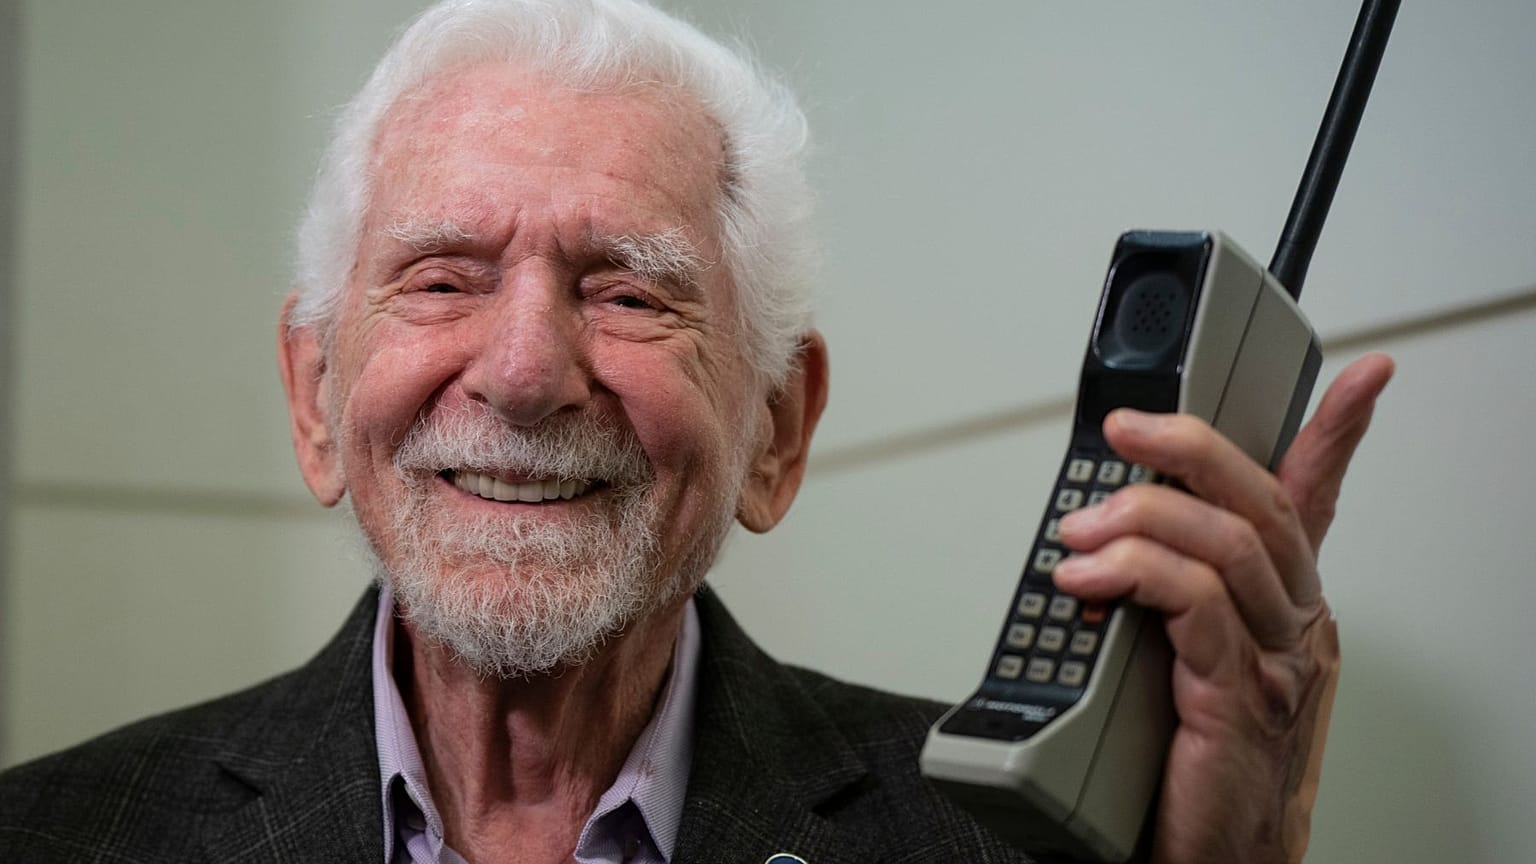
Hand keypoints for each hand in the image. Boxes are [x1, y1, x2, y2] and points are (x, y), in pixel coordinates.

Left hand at [1053, 353, 1394, 863]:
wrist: (1214, 861)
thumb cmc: (1195, 763)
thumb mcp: (1184, 657)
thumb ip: (1167, 596)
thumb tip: (1100, 538)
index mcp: (1285, 608)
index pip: (1315, 502)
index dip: (1339, 433)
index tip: (1363, 375)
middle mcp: (1294, 626)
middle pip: (1264, 504)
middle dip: (1193, 447)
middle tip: (1127, 428)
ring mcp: (1275, 662)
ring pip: (1231, 546)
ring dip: (1144, 518)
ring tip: (1080, 529)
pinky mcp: (1240, 698)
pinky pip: (1199, 608)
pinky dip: (1138, 576)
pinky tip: (1089, 581)